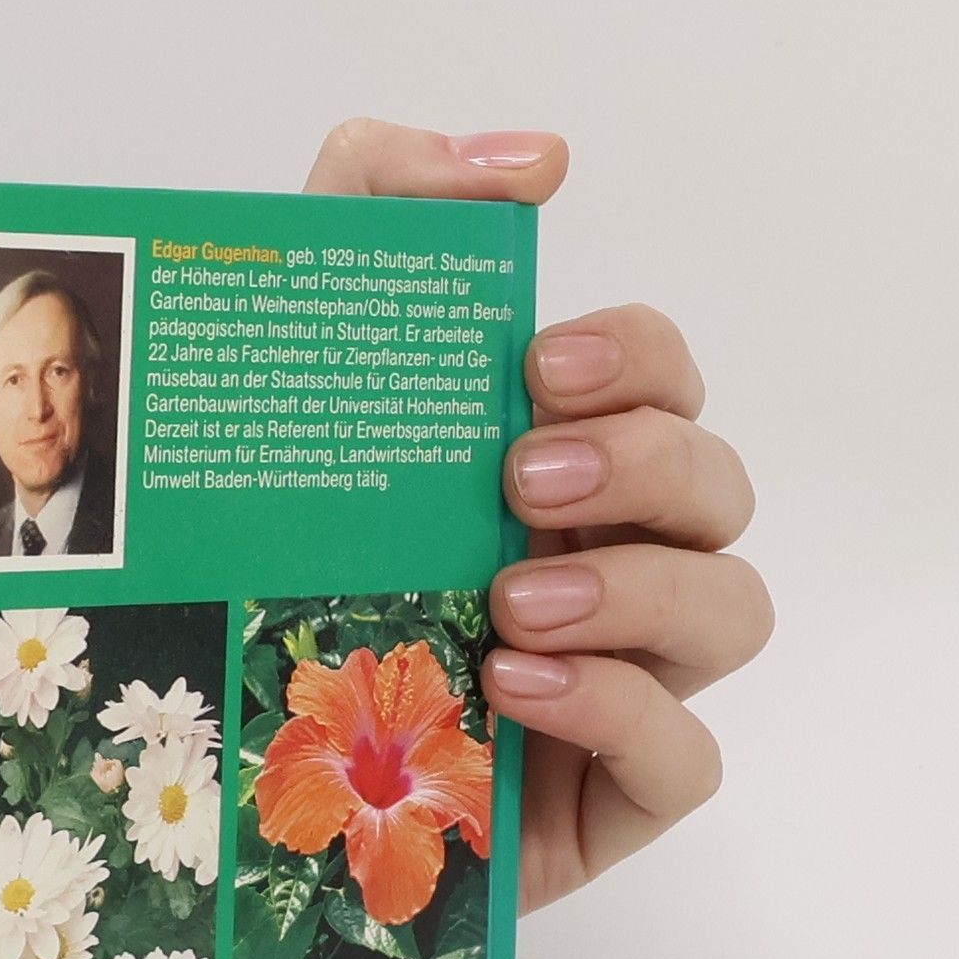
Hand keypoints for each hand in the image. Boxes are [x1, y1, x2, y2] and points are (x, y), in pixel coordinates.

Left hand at [304, 120, 770, 913]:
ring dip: (641, 588)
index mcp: (553, 471)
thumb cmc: (270, 583)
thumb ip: (379, 215)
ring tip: (515, 602)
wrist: (224, 779)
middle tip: (519, 482)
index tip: (536, 370)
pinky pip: (688, 754)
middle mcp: (607, 564)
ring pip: (734, 609)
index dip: (639, 358)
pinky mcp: (610, 797)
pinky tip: (515, 689)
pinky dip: (621, 710)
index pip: (665, 381)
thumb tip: (530, 161)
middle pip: (718, 485)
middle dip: (644, 463)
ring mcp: (623, 683)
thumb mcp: (287, 378)